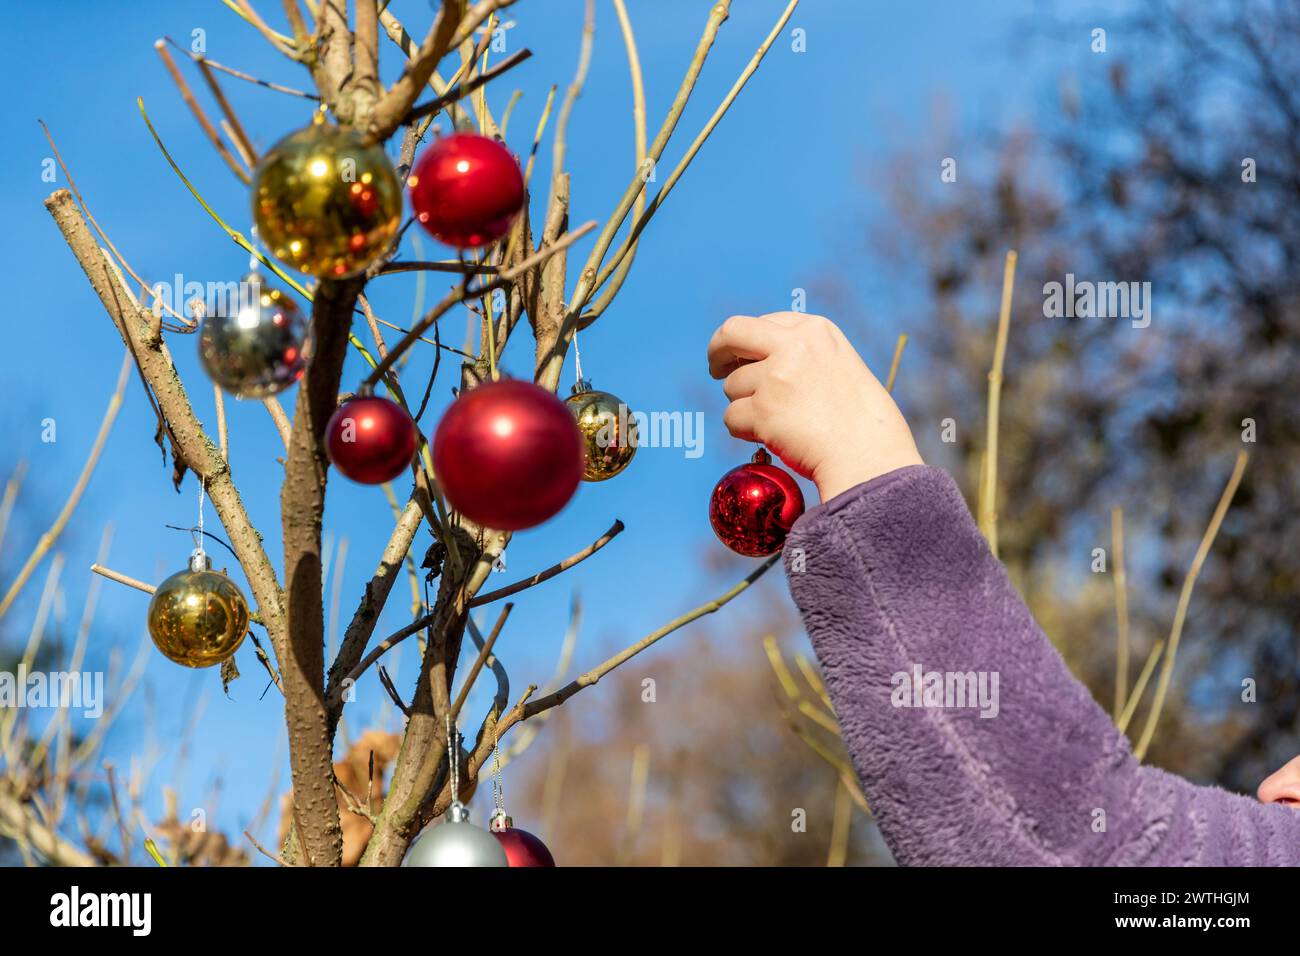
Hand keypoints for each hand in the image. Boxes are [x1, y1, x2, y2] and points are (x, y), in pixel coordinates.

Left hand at [707, 312, 922, 501]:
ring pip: (732, 387)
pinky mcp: (762, 409)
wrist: (869, 458)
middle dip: (717, 350)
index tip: (738, 356)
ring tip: (779, 425)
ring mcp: (776, 376)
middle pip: (731, 334)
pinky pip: (731, 419)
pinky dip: (744, 432)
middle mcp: (794, 345)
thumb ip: (802, 356)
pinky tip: (771, 440)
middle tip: (715, 369)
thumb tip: (755, 361)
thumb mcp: (839, 367)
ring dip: (745, 408)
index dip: (745, 342)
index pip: (762, 323)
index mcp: (816, 330)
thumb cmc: (861, 423)